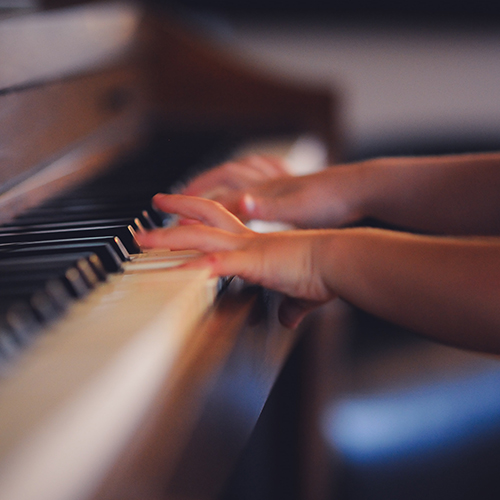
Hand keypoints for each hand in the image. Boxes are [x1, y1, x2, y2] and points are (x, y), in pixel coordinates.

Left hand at [137, 194, 336, 327]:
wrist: (338, 261)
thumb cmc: (323, 272)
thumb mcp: (301, 292)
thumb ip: (291, 306)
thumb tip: (288, 320)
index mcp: (256, 243)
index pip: (222, 223)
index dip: (202, 217)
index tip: (184, 216)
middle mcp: (247, 240)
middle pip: (205, 215)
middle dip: (178, 207)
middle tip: (156, 201)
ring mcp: (247, 248)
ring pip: (199, 235)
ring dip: (168, 236)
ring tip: (142, 236)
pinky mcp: (252, 262)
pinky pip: (213, 264)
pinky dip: (190, 269)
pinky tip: (169, 275)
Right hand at [184, 155, 364, 227]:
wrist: (356, 188)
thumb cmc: (329, 202)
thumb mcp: (298, 209)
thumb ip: (267, 207)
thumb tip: (241, 203)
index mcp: (261, 192)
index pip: (217, 200)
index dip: (193, 213)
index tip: (170, 222)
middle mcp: (263, 183)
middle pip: (220, 181)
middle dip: (194, 190)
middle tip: (171, 200)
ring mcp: (274, 181)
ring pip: (236, 173)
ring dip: (214, 179)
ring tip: (198, 188)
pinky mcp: (285, 184)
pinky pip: (257, 173)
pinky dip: (244, 175)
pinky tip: (242, 183)